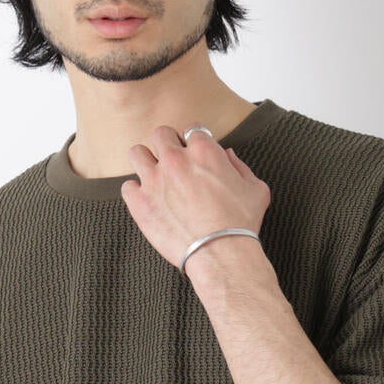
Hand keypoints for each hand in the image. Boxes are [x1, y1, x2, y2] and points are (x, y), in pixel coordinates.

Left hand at [121, 123, 270, 277]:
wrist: (221, 254)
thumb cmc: (240, 224)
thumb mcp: (255, 189)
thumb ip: (240, 166)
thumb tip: (227, 155)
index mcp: (204, 151)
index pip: (192, 129)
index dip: (193, 142)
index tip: (194, 155)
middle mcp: (176, 160)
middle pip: (160, 134)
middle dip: (167, 145)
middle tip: (173, 163)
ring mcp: (154, 180)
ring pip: (137, 153)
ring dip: (145, 162)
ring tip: (154, 177)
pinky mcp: (140, 203)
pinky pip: (127, 186)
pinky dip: (136, 192)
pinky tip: (148, 201)